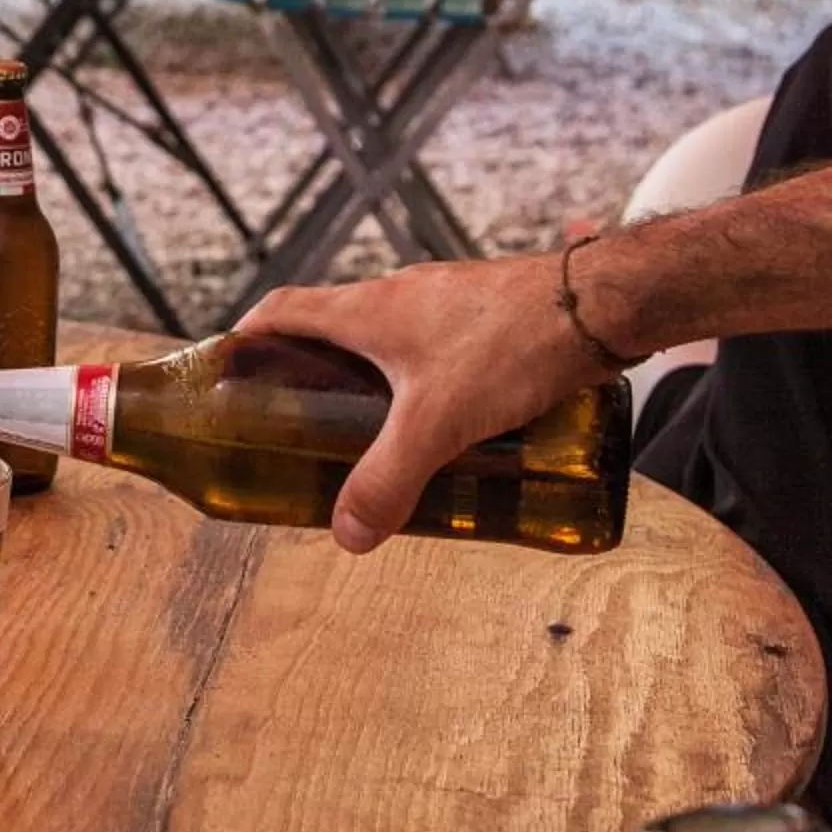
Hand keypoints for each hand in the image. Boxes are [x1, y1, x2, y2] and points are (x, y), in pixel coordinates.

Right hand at [231, 256, 603, 550]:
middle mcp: (399, 296)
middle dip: (312, 373)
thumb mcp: (438, 422)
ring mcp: (447, 302)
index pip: (283, 309)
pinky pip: (438, 345)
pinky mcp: (489, 314)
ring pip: (391, 338)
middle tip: (307, 424)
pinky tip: (454, 420)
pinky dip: (426, 379)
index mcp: (366, 310)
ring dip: (374, 379)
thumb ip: (389, 478)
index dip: (249, 338)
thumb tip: (346, 534)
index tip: (232, 371)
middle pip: (333, 327)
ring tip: (381, 434)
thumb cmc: (511, 344)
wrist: (599, 303)